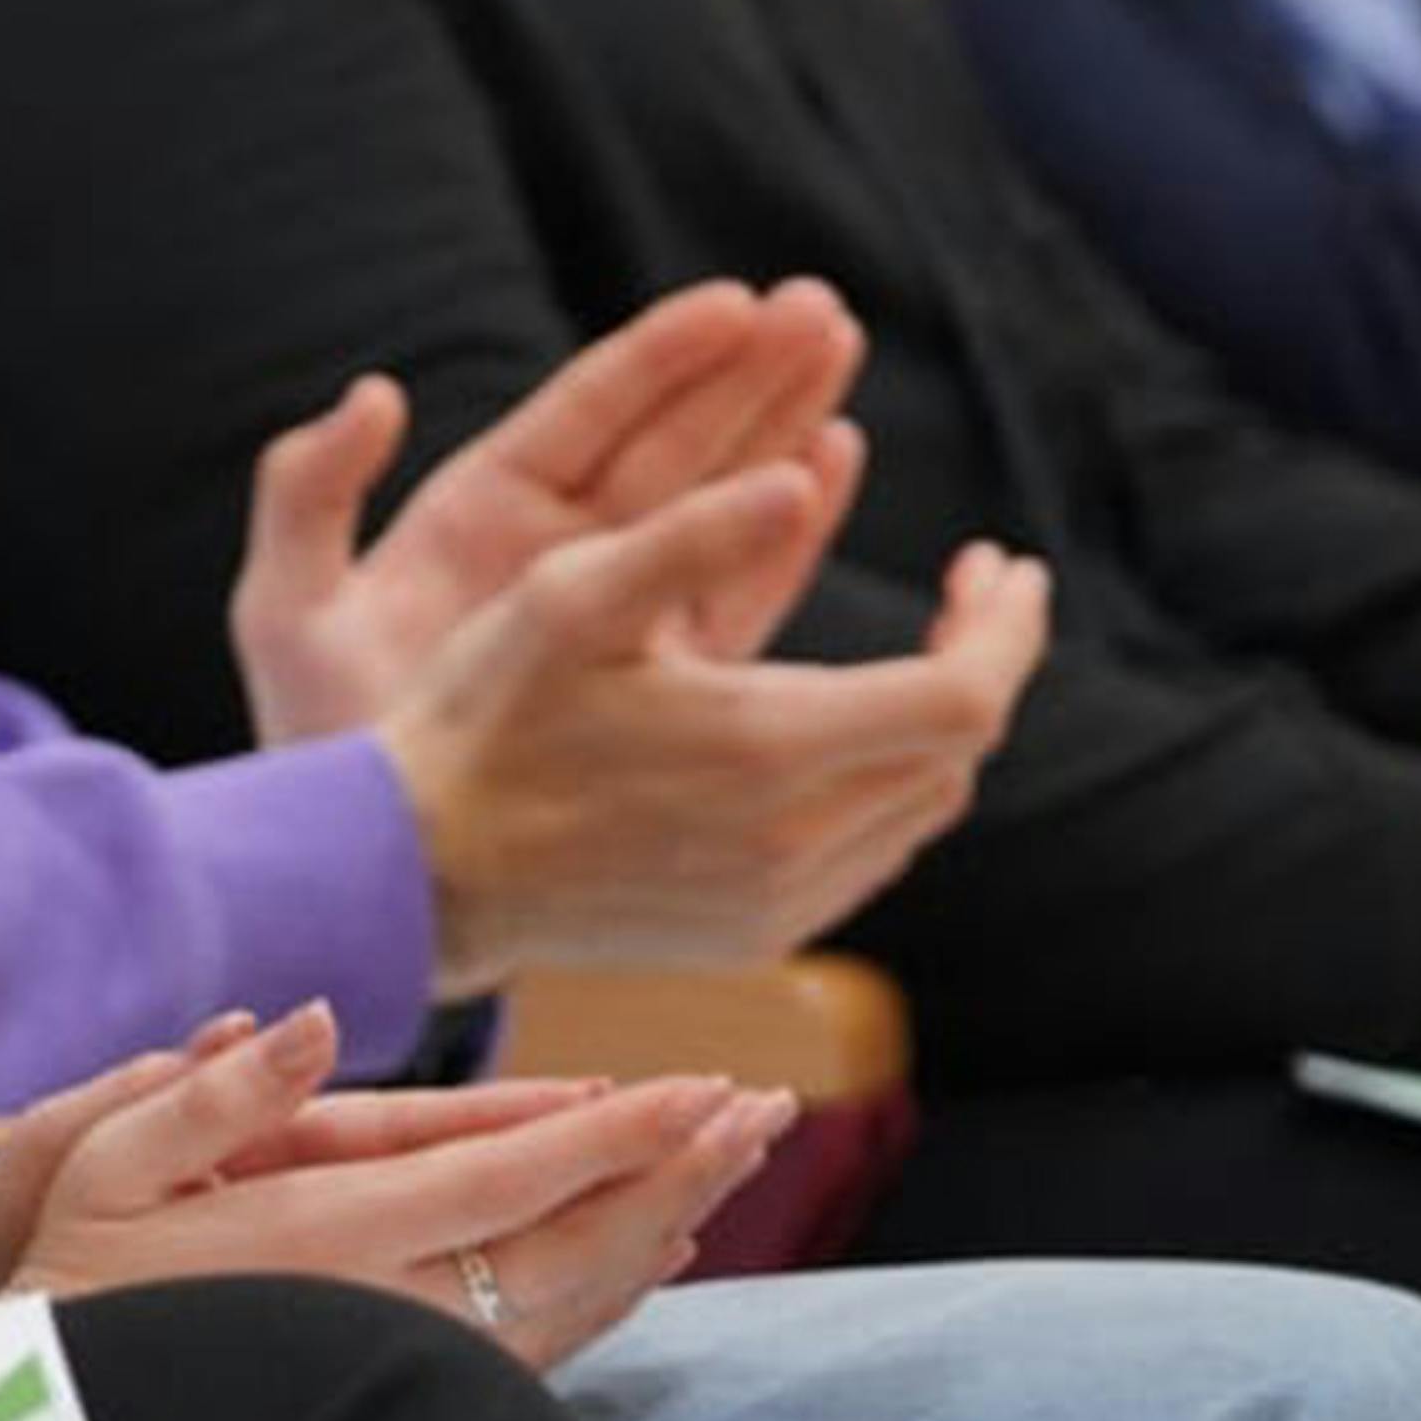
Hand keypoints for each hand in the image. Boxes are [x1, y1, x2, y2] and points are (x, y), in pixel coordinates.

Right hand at [0, 1019, 796, 1369]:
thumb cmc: (61, 1286)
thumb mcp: (92, 1166)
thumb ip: (201, 1095)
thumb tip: (291, 1022)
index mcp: (326, 1240)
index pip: (508, 1179)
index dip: (617, 1134)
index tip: (704, 1088)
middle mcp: (389, 1312)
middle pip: (572, 1241)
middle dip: (674, 1171)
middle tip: (761, 1110)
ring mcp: (407, 1365)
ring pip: (570, 1300)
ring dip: (659, 1227)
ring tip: (731, 1167)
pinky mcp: (408, 1396)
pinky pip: (541, 1344)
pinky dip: (610, 1293)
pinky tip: (645, 1260)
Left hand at [228, 280, 869, 743]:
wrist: (367, 865)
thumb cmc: (315, 740)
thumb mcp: (288, 613)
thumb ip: (308, 498)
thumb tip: (374, 393)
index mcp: (480, 512)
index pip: (587, 414)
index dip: (659, 357)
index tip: (733, 303)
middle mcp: (558, 546)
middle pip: (669, 438)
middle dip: (745, 374)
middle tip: (824, 310)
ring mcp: (616, 609)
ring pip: (715, 499)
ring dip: (780, 427)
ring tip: (844, 352)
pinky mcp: (656, 675)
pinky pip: (734, 586)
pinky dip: (784, 527)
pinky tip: (834, 460)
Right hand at [374, 493, 1051, 986]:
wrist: (413, 877)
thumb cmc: (479, 719)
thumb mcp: (566, 597)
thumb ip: (689, 535)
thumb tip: (798, 482)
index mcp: (763, 748)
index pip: (966, 697)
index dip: (1007, 626)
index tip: (1000, 562)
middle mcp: (791, 843)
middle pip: (960, 751)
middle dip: (985, 658)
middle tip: (970, 585)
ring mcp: (778, 904)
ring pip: (922, 807)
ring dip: (940, 722)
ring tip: (924, 647)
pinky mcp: (755, 937)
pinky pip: (870, 854)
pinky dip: (888, 782)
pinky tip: (848, 729)